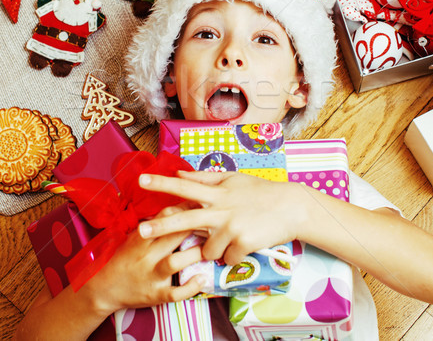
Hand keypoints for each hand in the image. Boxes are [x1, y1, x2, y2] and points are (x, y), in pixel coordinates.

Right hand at [85, 205, 205, 313]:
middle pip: (172, 235)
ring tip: (209, 250)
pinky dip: (191, 287)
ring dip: (194, 254)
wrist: (104, 289)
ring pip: (175, 262)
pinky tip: (203, 279)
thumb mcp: (133, 238)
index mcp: (140, 239)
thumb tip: (178, 206)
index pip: (163, 217)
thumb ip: (153, 226)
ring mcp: (151, 276)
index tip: (199, 202)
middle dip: (194, 226)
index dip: (183, 208)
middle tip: (212, 221)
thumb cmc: (123, 259)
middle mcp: (146, 256)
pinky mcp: (156, 295)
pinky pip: (175, 293)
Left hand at [138, 171, 300, 264]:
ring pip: (208, 250)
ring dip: (215, 249)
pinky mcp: (243, 244)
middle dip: (160, 227)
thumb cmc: (260, 192)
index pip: (184, 187)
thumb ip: (204, 178)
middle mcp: (221, 210)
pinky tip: (244, 244)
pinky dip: (233, 256)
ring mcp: (232, 228)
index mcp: (217, 193)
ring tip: (232, 237)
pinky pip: (227, 259)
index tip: (141, 180)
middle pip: (184, 221)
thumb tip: (179, 174)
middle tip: (141, 232)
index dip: (162, 184)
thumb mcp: (232, 179)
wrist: (291, 208)